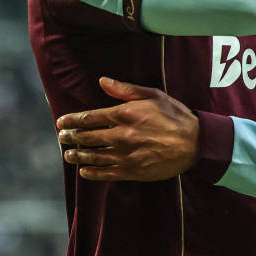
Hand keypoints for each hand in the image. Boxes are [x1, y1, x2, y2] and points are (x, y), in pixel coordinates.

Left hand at [56, 77, 198, 180]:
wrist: (194, 143)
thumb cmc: (174, 116)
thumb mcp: (152, 95)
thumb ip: (124, 90)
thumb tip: (102, 81)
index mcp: (125, 114)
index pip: (90, 118)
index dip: (72, 120)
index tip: (61, 122)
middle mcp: (121, 135)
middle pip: (88, 137)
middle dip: (71, 137)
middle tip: (62, 137)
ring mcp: (125, 155)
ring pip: (94, 156)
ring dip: (78, 155)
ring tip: (68, 155)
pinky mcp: (132, 171)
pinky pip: (106, 173)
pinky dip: (92, 173)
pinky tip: (84, 172)